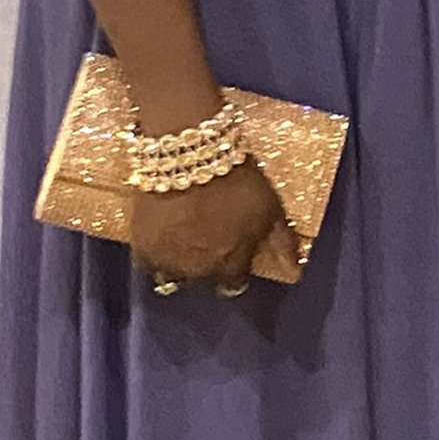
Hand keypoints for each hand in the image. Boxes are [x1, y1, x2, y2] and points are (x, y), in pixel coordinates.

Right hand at [129, 157, 295, 294]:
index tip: (232, 252)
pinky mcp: (143, 247)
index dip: (234, 267)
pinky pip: (147, 263)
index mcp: (231, 267)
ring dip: (179, 263)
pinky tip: (161, 238)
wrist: (191, 156)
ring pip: (173, 275)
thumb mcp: (272, 210)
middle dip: (207, 266)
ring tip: (182, 242)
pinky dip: (154, 254)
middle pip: (203, 280)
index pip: (233, 283)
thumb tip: (295, 271)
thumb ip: (283, 244)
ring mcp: (169, 263)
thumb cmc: (238, 182)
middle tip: (206, 241)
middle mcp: (200, 273)